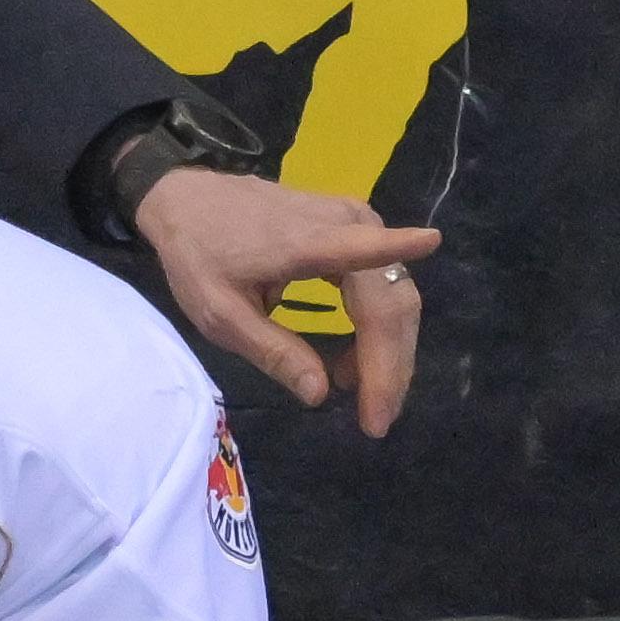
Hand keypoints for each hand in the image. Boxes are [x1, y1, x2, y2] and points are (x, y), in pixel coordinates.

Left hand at [130, 169, 437, 437]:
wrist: (188, 202)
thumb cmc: (198, 255)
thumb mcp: (220, 313)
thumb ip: (271, 350)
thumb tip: (320, 393)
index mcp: (306, 241)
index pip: (361, 245)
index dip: (397, 250)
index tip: (431, 241)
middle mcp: (345, 222)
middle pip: (390, 300)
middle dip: (390, 365)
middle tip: (377, 419)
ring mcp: (357, 220)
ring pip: (395, 297)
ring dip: (386, 352)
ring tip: (360, 395)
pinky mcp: (359, 227)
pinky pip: (382, 285)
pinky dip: (376, 329)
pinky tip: (353, 362)